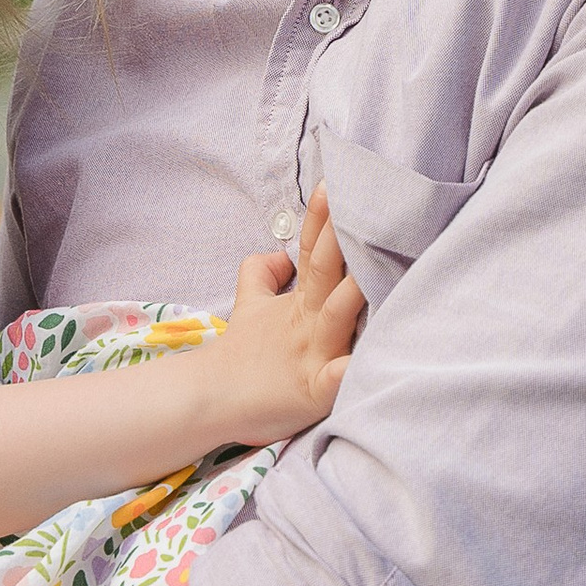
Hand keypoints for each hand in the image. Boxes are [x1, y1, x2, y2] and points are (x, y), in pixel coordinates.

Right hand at [198, 190, 363, 444]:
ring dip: (353, 293)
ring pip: (336, 316)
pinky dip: (347, 371)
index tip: (334, 183)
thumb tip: (281, 253)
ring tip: (375, 268)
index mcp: (298, 302)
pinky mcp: (314, 392)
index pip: (311, 253)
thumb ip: (263, 273)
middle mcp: (307, 322)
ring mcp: (311, 356)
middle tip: (361, 204)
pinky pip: (335, 380)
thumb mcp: (250, 305)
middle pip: (326, 273)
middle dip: (341, 240)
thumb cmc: (241, 356)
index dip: (321, 220)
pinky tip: (363, 360)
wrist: (210, 401)